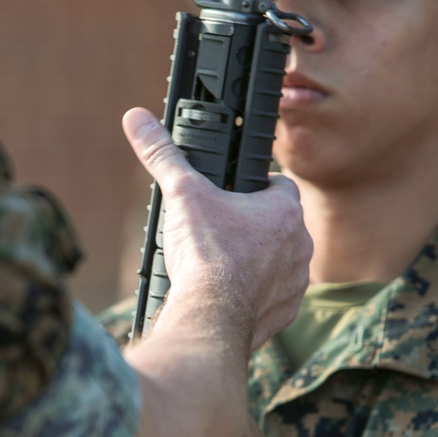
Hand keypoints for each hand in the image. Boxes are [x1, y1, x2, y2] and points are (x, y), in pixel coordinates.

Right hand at [122, 107, 311, 350]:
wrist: (211, 318)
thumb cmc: (206, 257)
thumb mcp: (180, 195)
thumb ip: (162, 154)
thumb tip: (138, 118)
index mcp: (283, 211)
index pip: (277, 185)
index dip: (252, 187)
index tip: (229, 194)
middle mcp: (299, 245)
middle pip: (277, 225)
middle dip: (251, 227)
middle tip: (218, 231)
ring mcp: (295, 282)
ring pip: (278, 262)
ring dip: (256, 262)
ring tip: (219, 264)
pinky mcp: (284, 313)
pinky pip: (273, 298)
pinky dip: (252, 295)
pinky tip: (226, 294)